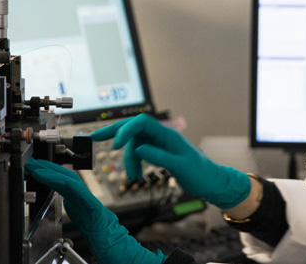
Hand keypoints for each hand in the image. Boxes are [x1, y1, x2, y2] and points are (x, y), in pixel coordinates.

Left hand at [24, 159, 165, 263]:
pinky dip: (70, 185)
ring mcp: (87, 200)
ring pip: (70, 182)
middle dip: (48, 168)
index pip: (61, 180)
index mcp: (76, 198)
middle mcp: (81, 196)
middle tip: (33, 162)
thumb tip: (59, 193)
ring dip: (53, 174)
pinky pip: (80, 193)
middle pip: (65, 176)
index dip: (48, 172)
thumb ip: (70, 201)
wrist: (109, 239)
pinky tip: (59, 180)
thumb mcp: (78, 212)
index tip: (35, 166)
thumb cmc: (96, 228)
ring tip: (38, 169)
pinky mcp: (93, 206)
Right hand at [91, 114, 250, 208]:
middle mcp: (161, 136)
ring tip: (134, 176)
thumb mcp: (180, 166)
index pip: (141, 123)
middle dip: (114, 132)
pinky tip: (137, 174)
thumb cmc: (200, 173)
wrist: (211, 182)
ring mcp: (158, 144)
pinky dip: (135, 163)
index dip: (125, 131)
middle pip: (133, 128)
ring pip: (134, 144)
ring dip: (129, 159)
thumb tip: (138, 148)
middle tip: (94, 138)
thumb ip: (159, 156)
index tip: (115, 146)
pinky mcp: (158, 152)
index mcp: (167, 134)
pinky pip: (139, 153)